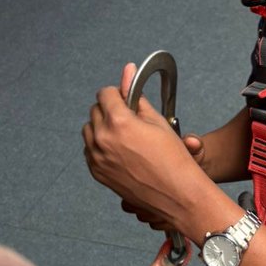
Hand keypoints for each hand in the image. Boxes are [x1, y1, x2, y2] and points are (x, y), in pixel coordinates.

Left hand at [83, 65, 210, 234]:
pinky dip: (100, 145)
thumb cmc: (172, 158)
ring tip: (125, 135)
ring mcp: (97, 157)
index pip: (105, 93)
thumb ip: (136, 95)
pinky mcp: (97, 172)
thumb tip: (128, 71)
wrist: (176, 193)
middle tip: (129, 118)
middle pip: (95, 110)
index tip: (125, 99)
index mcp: (118, 121)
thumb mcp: (157, 120)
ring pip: (89, 130)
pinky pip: (90, 149)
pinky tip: (120, 150)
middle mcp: (103, 139)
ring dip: (102, 127)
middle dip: (110, 109)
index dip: (117, 94)